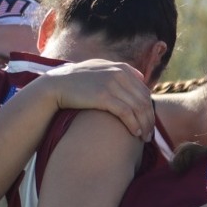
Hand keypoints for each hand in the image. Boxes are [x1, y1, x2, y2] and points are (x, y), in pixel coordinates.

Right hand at [39, 60, 155, 139]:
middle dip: (149, 119)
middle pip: (144, 100)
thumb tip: (141, 76)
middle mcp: (118, 74)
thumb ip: (120, 70)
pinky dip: (134, 124)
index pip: (144, 91)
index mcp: (121, 68)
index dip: (149, 109)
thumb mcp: (100, 68)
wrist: (55, 86)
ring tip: (145, 138)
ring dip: (144, 125)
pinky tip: (135, 133)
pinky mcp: (103, 96)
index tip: (149, 122)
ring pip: (138, 108)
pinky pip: (126, 113)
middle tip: (150, 135)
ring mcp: (111, 84)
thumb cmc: (77, 81)